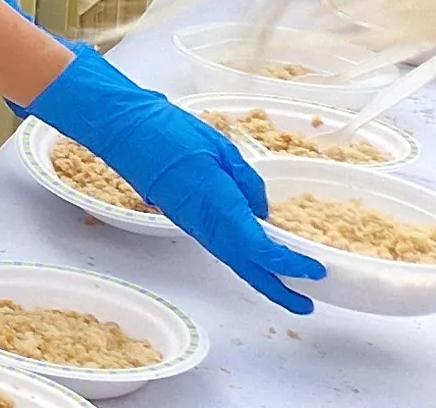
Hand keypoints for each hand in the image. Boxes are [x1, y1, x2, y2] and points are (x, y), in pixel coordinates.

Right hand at [26, 43, 320, 311]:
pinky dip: (243, 259)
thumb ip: (246, 181)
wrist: (122, 130)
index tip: (313, 270)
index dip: (287, 263)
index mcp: (216, 200)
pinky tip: (255, 257)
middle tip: (304, 304)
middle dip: (277, 288)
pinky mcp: (183, 218)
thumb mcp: (220, 147)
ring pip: (232, 258)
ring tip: (287, 285)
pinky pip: (219, 246)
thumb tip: (261, 210)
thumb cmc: (167, 130)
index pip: (256, 246)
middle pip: (245, 265)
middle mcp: (203, 220)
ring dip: (261, 276)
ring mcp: (190, 222)